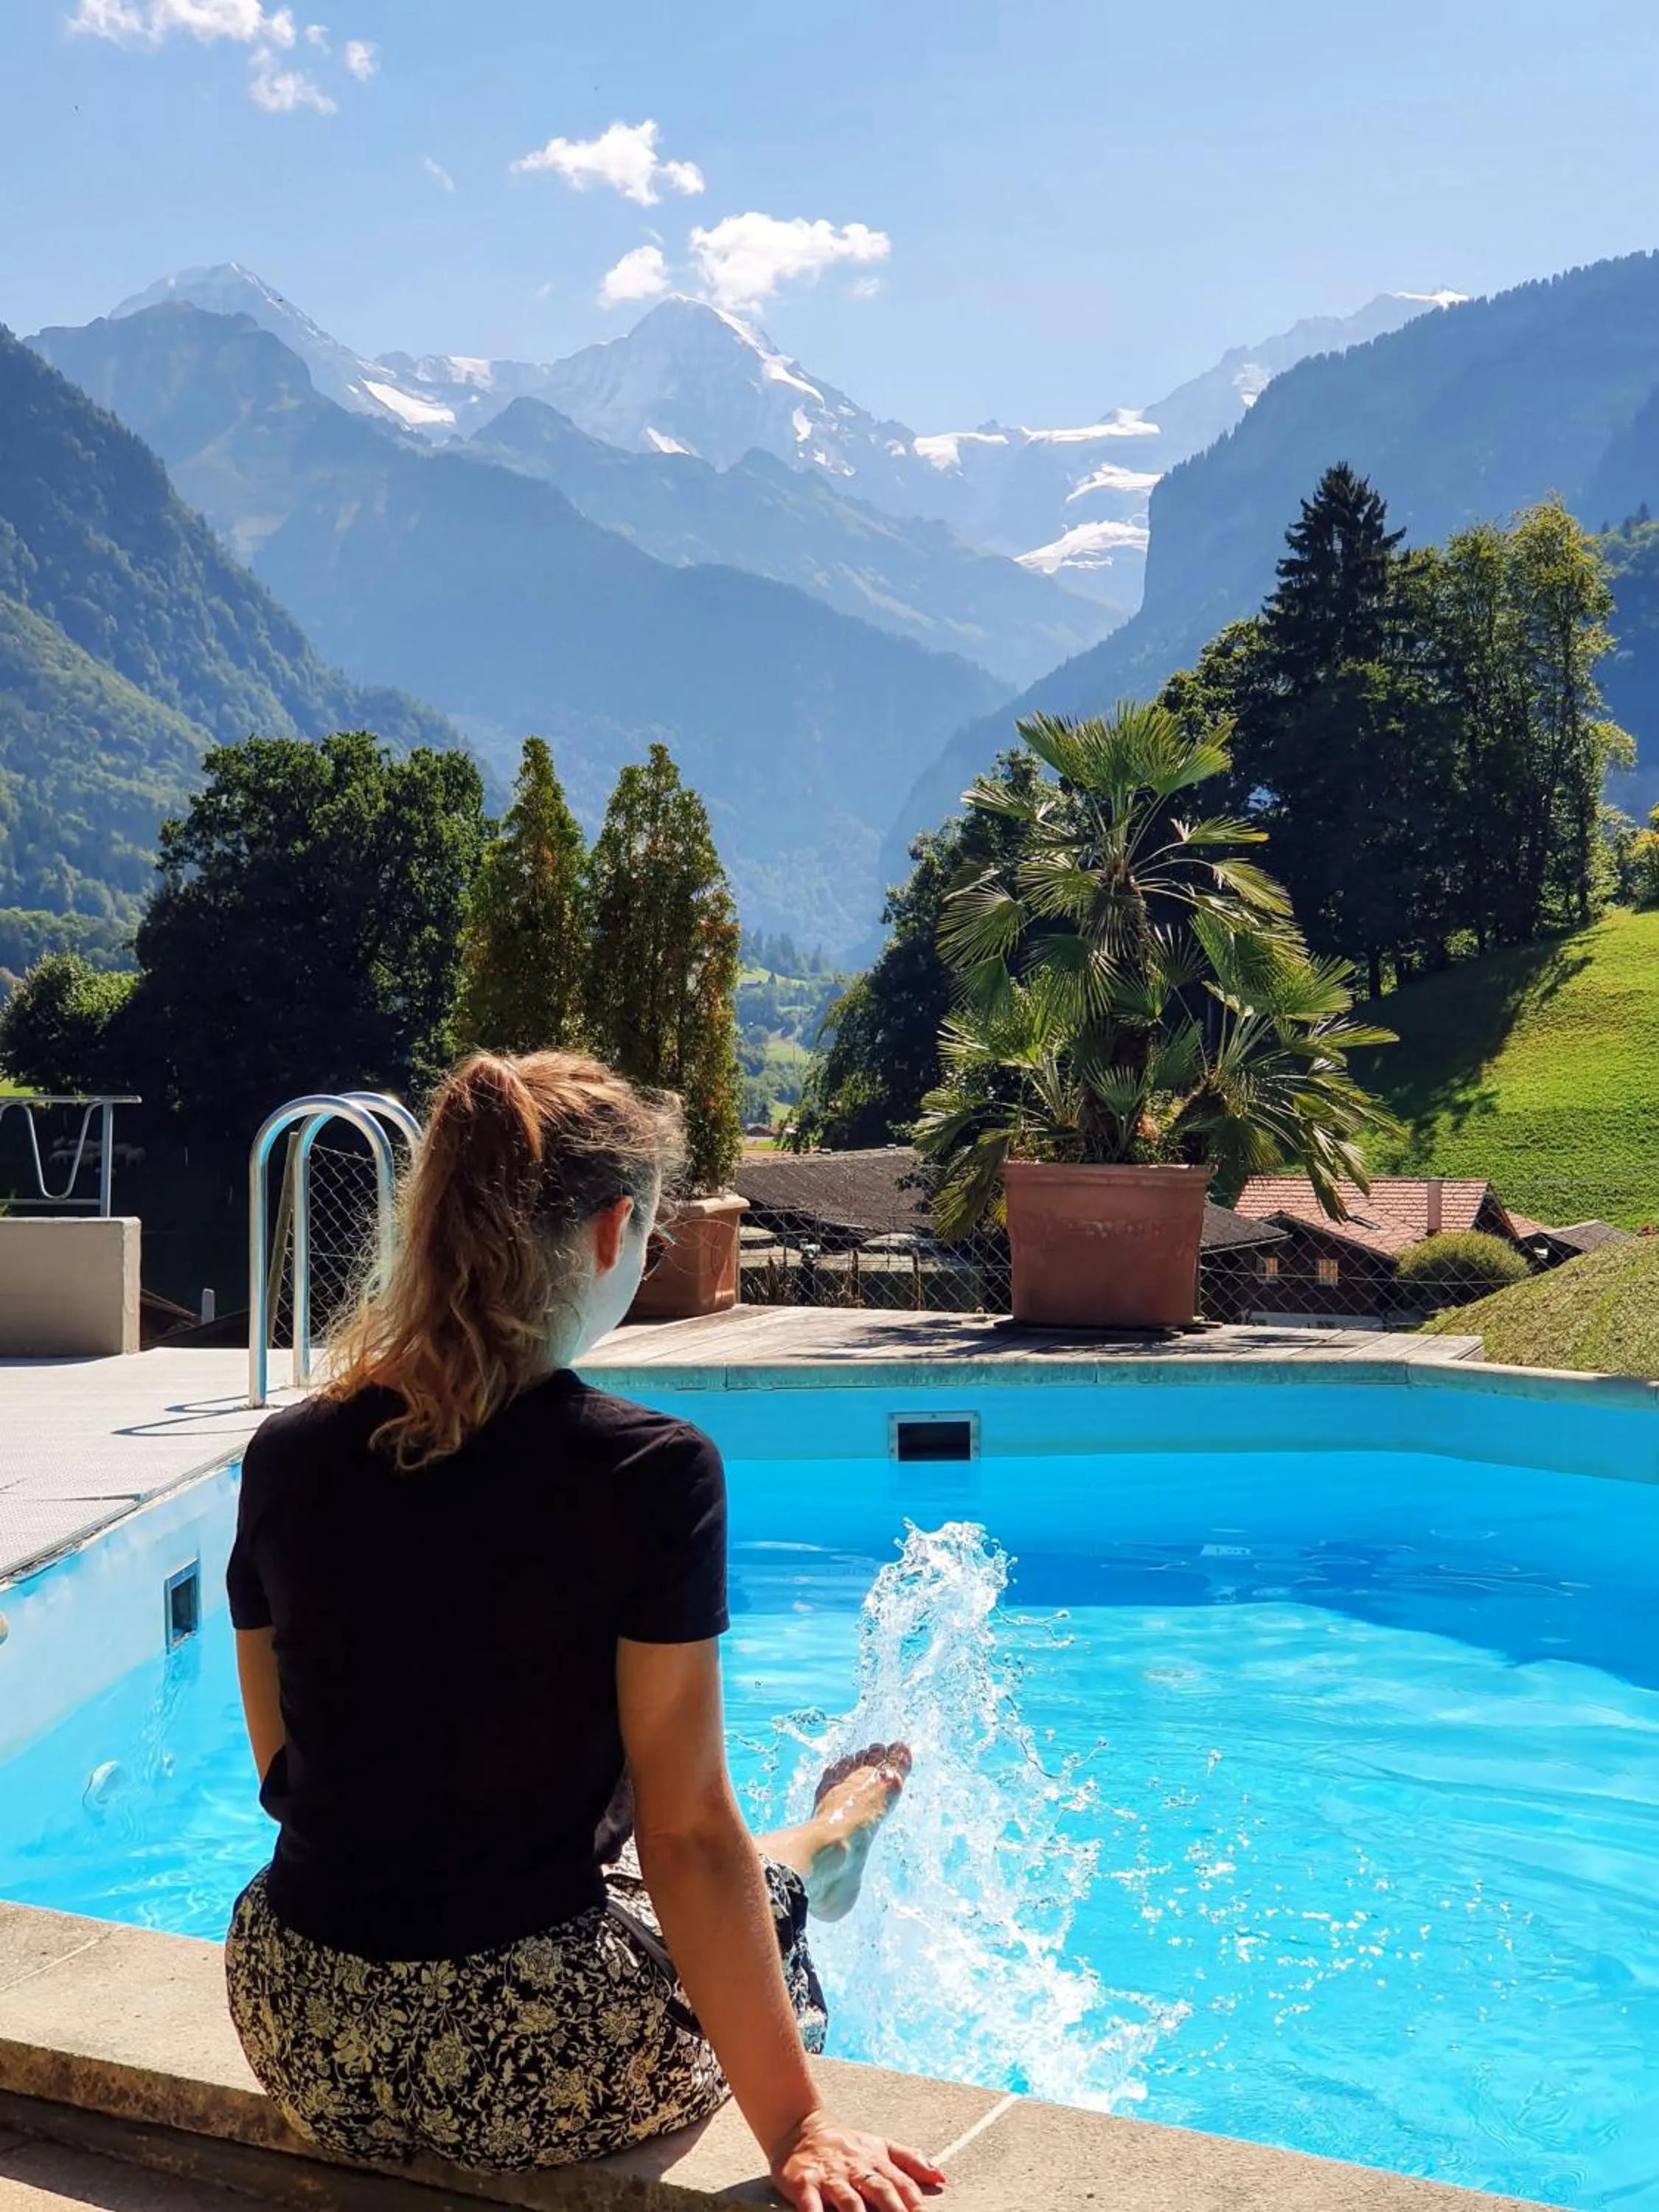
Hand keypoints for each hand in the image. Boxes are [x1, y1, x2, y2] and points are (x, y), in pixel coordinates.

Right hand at [771, 2110, 945, 2210]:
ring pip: (849, 2200)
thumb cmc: (845, 2144)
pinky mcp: (803, 2183)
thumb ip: (910, 2161)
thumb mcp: (880, 2146)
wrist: (799, 2127)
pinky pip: (810, 2203)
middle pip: (880, 2191)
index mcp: (876, 2162)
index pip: (901, 2184)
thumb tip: (941, 2177)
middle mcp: (856, 2169)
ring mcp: (830, 2176)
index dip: (915, 2203)